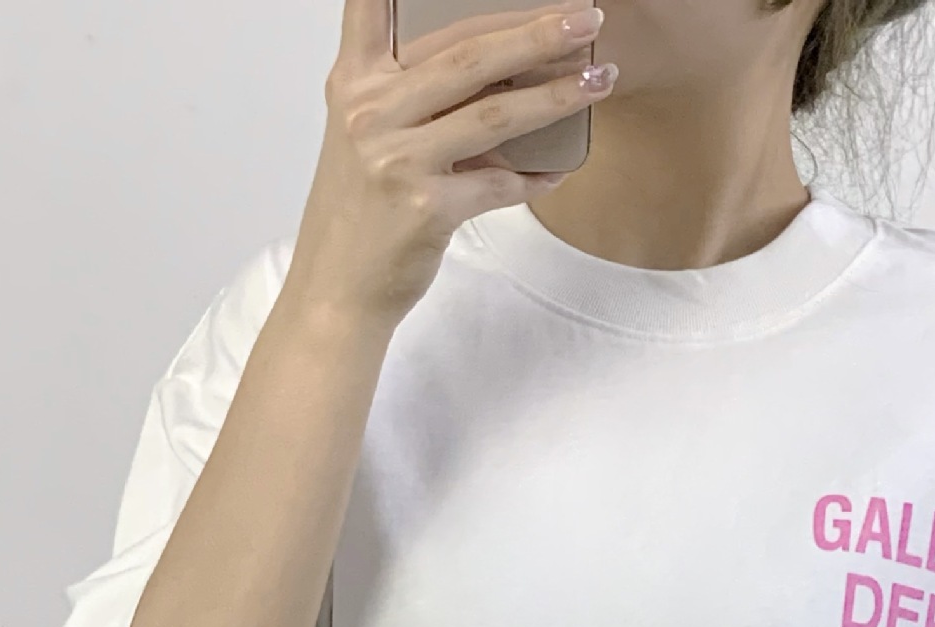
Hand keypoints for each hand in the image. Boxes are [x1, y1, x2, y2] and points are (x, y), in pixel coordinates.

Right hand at [289, 2, 616, 330]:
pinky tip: (558, 169)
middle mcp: (372, 112)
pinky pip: (499, 182)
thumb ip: (417, 100)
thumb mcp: (369, 139)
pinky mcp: (428, 208)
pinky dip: (534, 177)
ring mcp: (399, 159)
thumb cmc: (359, 213)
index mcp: (354, 83)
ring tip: (598, 80)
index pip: (373, 5)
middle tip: (587, 20)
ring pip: (495, 113)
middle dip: (537, 32)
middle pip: (469, 54)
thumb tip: (504, 77)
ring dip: (557, 95)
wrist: (337, 290)